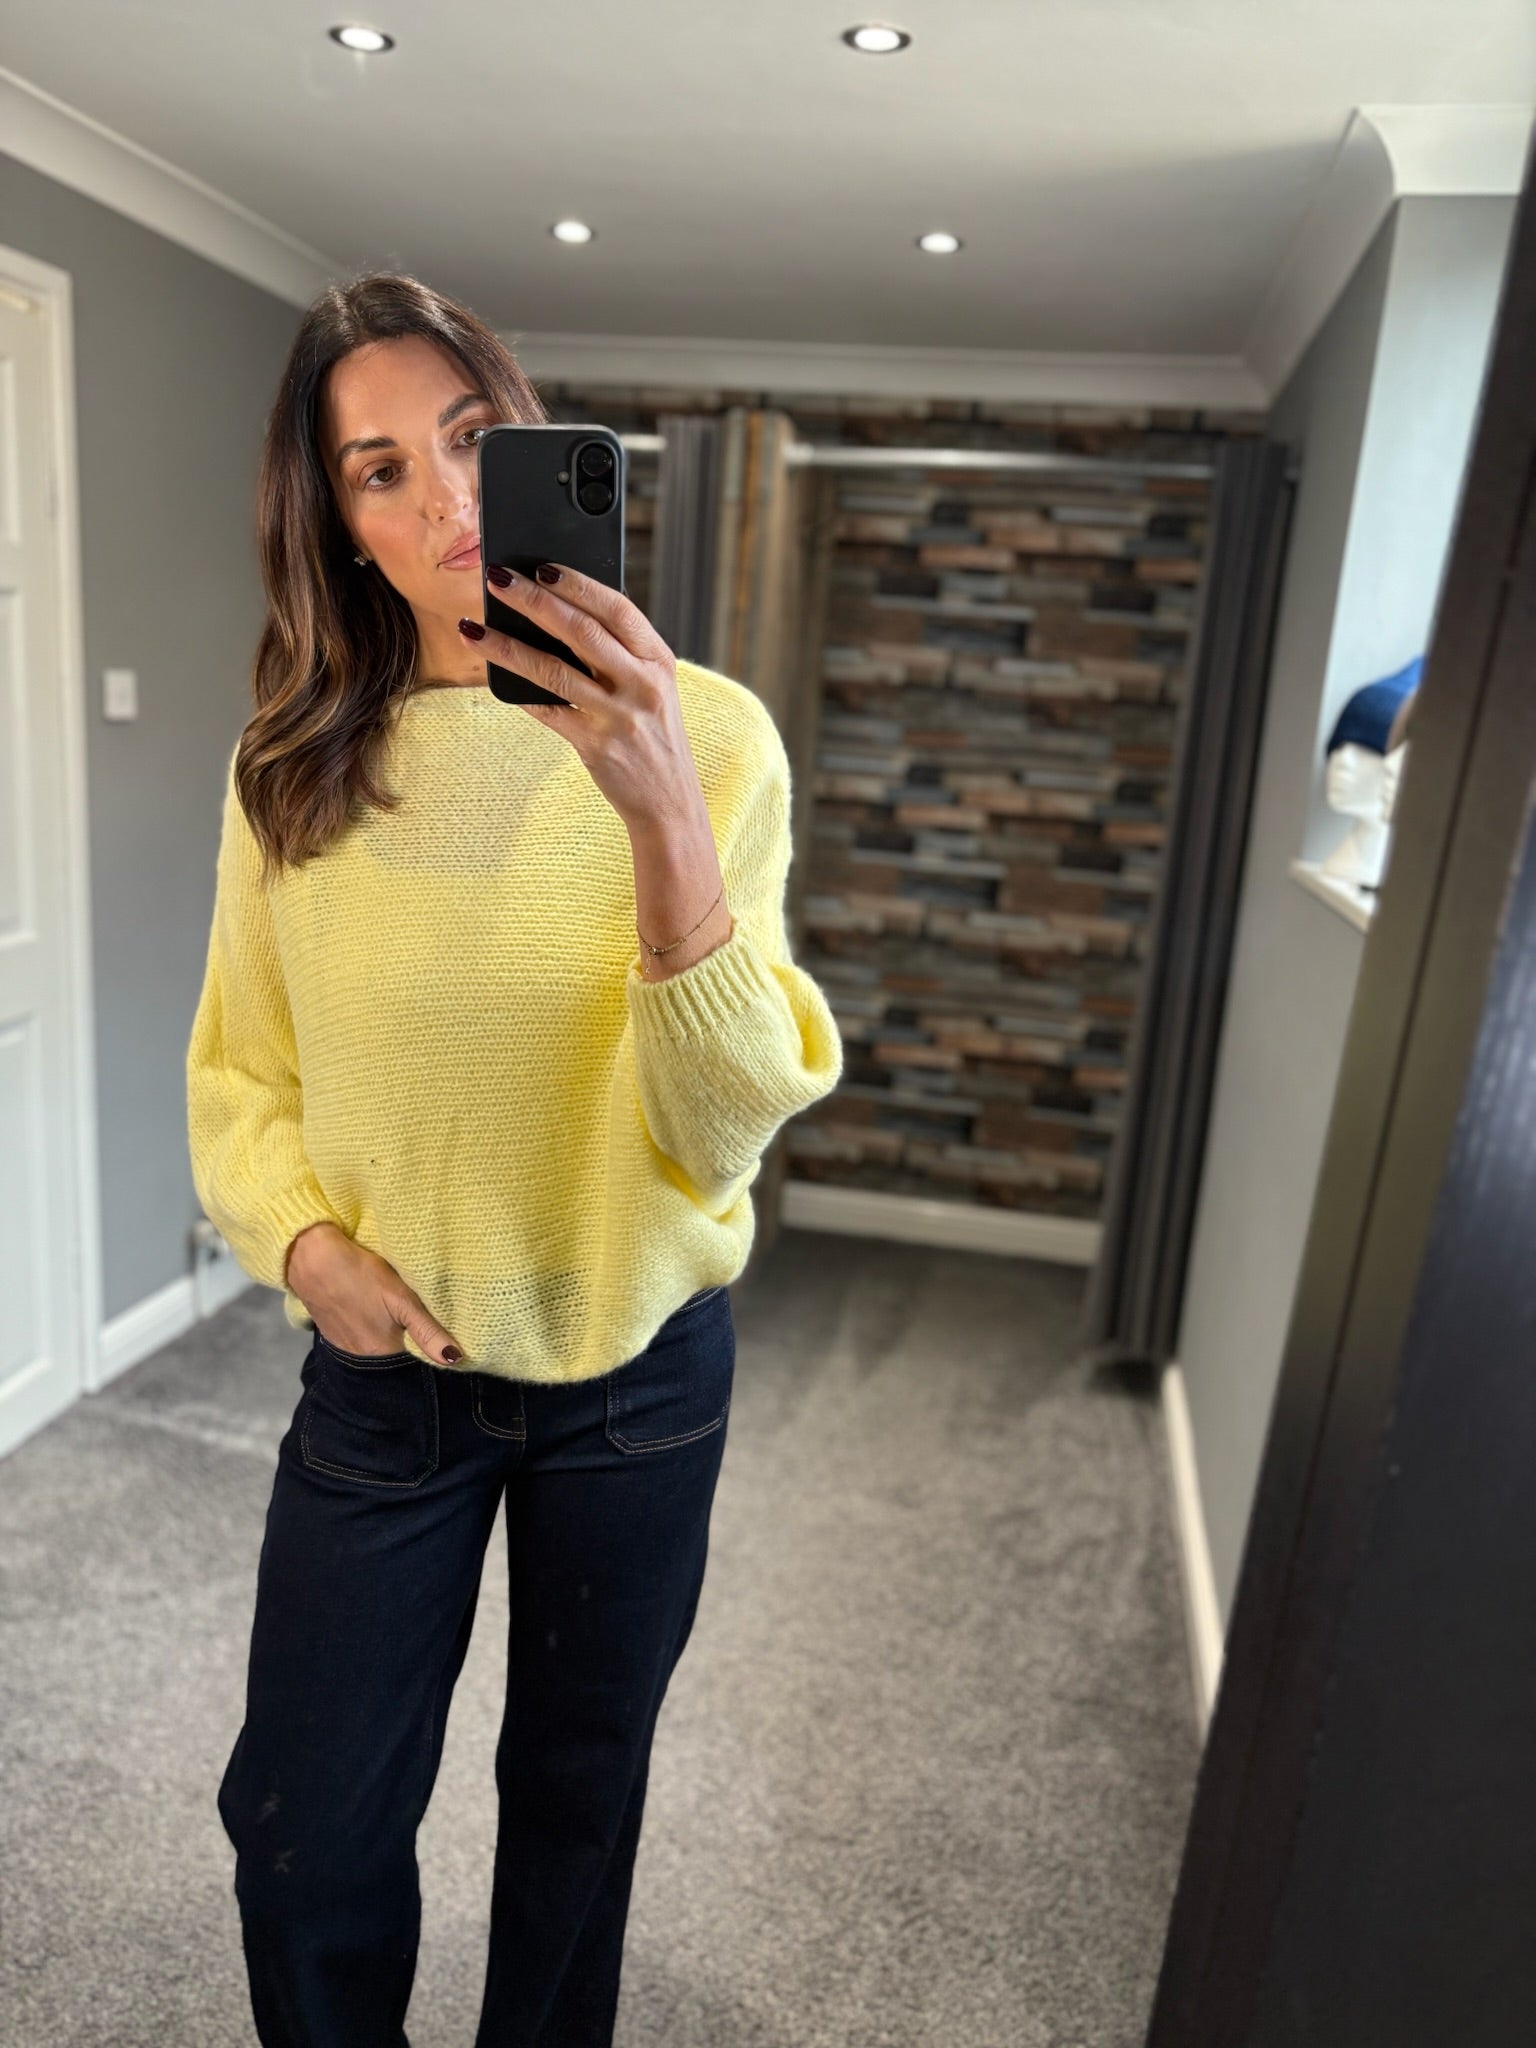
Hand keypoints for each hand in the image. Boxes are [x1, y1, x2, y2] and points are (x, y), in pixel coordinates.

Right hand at [285, 1222, 464, 1365]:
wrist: (311, 1258)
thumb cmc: (361, 1276)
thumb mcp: (402, 1299)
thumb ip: (427, 1331)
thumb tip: (455, 1359)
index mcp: (382, 1353)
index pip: (414, 1364)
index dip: (429, 1354)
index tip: (446, 1343)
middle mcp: (362, 1358)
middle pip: (395, 1360)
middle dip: (411, 1349)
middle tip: (429, 1329)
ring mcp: (344, 1346)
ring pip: (377, 1351)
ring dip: (391, 1341)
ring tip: (404, 1323)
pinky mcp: (333, 1332)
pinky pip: (359, 1341)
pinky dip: (372, 1333)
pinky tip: (378, 1317)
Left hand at [457, 563, 706, 832]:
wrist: (670, 801)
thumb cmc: (653, 736)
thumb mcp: (653, 687)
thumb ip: (619, 654)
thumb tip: (556, 614)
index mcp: (658, 660)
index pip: (617, 609)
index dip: (578, 583)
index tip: (542, 566)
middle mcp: (642, 684)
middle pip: (580, 630)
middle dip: (532, 600)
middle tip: (496, 578)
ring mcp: (619, 716)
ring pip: (553, 669)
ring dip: (506, 645)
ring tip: (473, 628)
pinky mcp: (596, 746)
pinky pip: (547, 711)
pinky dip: (517, 691)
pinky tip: (492, 672)